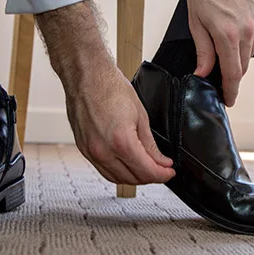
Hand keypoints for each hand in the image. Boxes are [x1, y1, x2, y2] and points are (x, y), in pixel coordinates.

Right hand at [35, 1, 174, 185]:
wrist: (86, 75)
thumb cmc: (110, 87)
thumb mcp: (140, 115)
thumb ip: (150, 144)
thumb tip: (161, 161)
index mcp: (121, 142)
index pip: (147, 171)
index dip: (162, 175)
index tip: (169, 172)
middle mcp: (103, 151)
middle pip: (132, 179)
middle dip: (150, 177)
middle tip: (161, 169)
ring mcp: (91, 152)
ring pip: (116, 178)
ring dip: (134, 178)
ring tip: (146, 168)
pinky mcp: (83, 149)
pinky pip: (103, 170)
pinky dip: (117, 172)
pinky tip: (126, 165)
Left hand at [188, 0, 253, 106]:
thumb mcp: (196, 23)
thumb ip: (203, 51)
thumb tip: (203, 73)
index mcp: (228, 34)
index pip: (232, 73)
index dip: (230, 90)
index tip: (228, 100)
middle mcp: (247, 30)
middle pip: (243, 66)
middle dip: (232, 76)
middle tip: (220, 81)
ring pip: (250, 53)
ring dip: (238, 59)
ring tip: (224, 53)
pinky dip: (245, 44)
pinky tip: (234, 37)